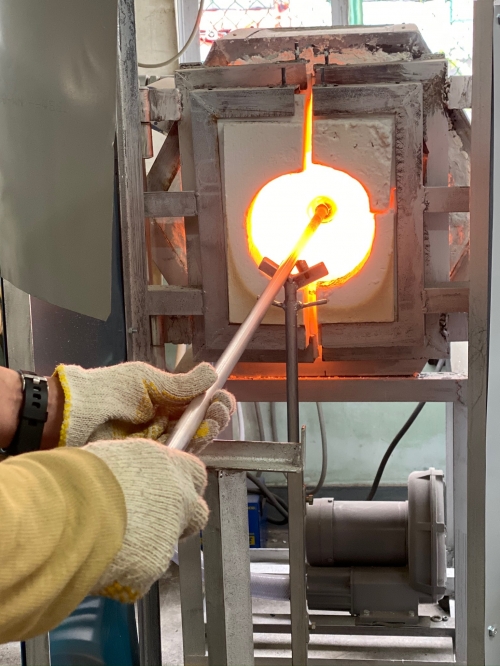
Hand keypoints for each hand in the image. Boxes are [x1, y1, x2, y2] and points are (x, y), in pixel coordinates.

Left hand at [54, 362, 234, 450]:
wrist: (69, 419)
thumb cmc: (103, 393)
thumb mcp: (145, 380)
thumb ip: (180, 383)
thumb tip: (211, 373)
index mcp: (161, 398)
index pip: (195, 401)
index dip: (212, 400)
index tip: (223, 398)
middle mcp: (160, 421)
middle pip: (196, 423)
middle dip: (214, 416)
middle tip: (222, 410)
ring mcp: (154, 442)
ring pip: (189, 441)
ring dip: (205, 432)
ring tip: (214, 422)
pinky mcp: (147, 461)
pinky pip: (173, 458)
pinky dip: (187, 451)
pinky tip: (196, 442)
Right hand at [83, 439, 207, 601]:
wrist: (71, 508)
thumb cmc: (81, 474)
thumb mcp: (112, 457)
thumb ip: (132, 469)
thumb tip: (126, 478)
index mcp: (168, 464)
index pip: (195, 473)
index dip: (180, 484)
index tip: (164, 491)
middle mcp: (179, 496)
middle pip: (197, 512)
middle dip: (179, 520)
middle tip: (149, 524)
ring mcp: (170, 533)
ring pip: (169, 544)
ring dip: (150, 546)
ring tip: (115, 545)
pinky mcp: (153, 565)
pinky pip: (143, 573)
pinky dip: (127, 572)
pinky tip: (103, 564)